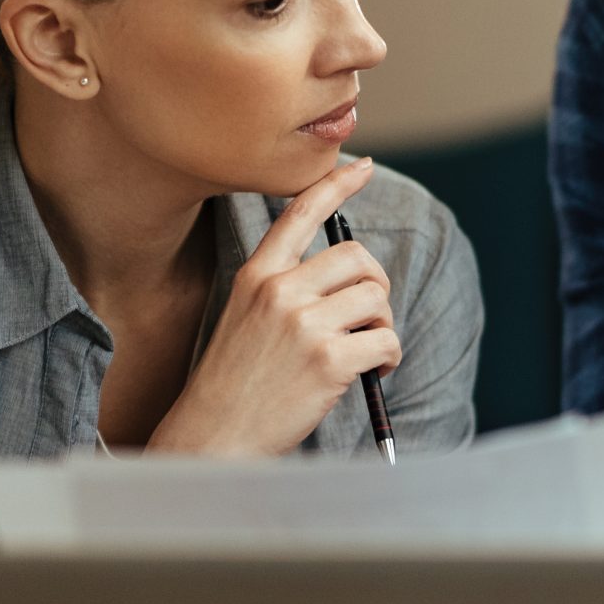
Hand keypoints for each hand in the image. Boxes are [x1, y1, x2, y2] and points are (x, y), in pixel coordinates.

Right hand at [148, 159, 399, 456]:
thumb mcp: (244, 318)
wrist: (214, 437)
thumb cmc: (235, 383)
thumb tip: (348, 276)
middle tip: (367, 318)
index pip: (299, 213)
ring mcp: (303, 324)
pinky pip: (386, 340)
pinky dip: (389, 356)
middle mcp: (279, 291)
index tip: (359, 166)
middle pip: (358, 258)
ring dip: (383, 324)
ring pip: (377, 298)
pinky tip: (373, 372)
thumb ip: (284, 290)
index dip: (334, 184)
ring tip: (366, 349)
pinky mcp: (328, 360)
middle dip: (375, 287)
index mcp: (257, 275)